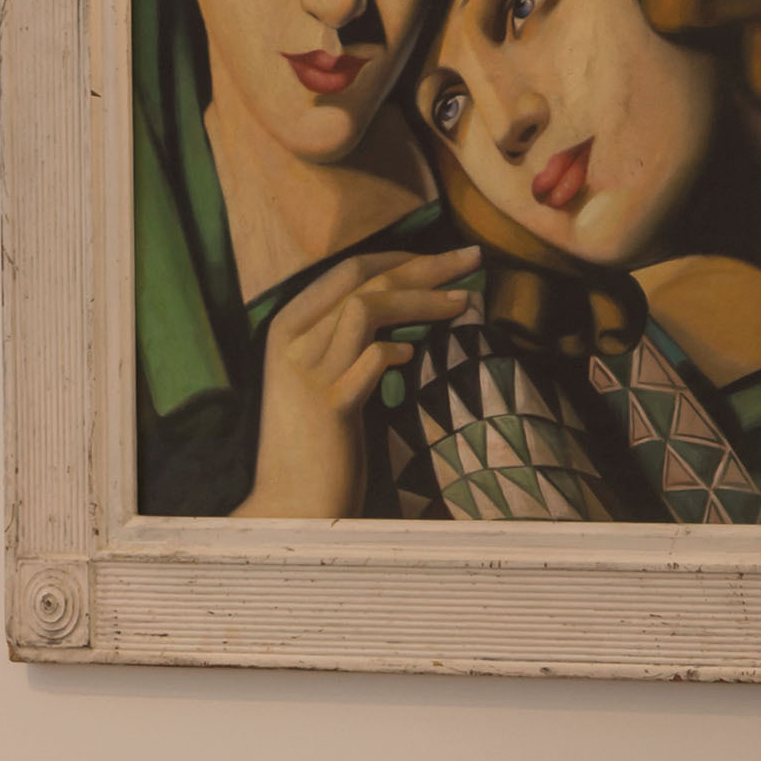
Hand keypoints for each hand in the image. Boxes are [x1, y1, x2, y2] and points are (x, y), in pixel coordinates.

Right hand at [234, 246, 479, 517]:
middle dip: (424, 264)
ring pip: (366, 310)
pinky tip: (414, 355)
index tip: (442, 258)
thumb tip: (405, 305)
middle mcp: (293, 342)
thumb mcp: (320, 376)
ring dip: (421, 300)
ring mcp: (308, 373)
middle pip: (363, 280)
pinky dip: (394, 351)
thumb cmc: (314, 440)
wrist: (290, 503)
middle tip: (473, 257)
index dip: (399, 256)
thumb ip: (345, 339)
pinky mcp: (330, 407)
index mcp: (287, 326)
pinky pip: (369, 361)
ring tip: (464, 302)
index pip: (346, 269)